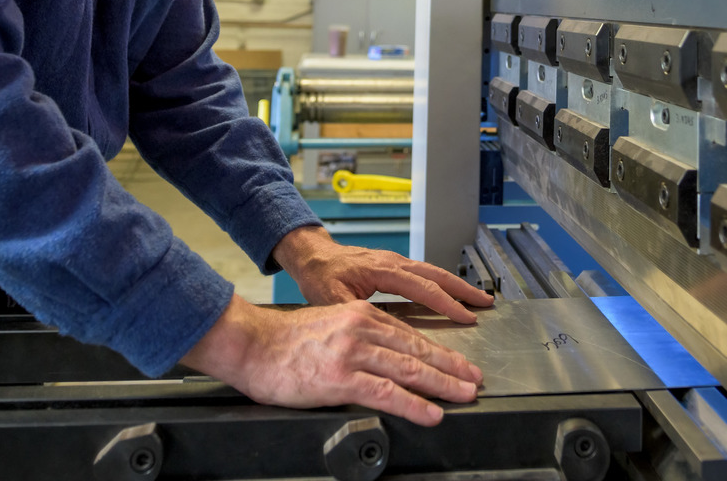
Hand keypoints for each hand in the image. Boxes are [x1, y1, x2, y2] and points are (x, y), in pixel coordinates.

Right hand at [180, 295, 482, 424]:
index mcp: (360, 315)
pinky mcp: (341, 377)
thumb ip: (359, 338)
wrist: (251, 344)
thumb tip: (385, 360)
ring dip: (443, 384)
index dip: (439, 352)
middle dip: (452, 366)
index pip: (409, 335)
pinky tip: (431, 412)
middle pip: (417, 350)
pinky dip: (414, 404)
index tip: (459, 363)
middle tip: (475, 379)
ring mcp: (353, 352)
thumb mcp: (330, 326)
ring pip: (409, 369)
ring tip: (464, 394)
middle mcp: (362, 328)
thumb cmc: (284, 342)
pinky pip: (387, 392)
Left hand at [273, 226, 495, 322]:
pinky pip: (424, 272)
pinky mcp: (393, 265)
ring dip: (457, 284)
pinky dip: (442, 282)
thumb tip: (377, 333)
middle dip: (464, 288)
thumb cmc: (319, 276)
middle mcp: (393, 262)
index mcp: (381, 270)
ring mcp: (394, 261)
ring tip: (478, 298)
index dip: (446, 303)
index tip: (466, 316)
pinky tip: (450, 293)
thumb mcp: (331, 299)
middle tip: (486, 302)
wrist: (311, 256)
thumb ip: (355, 315)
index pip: (422, 287)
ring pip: (433, 271)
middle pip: (436, 274)